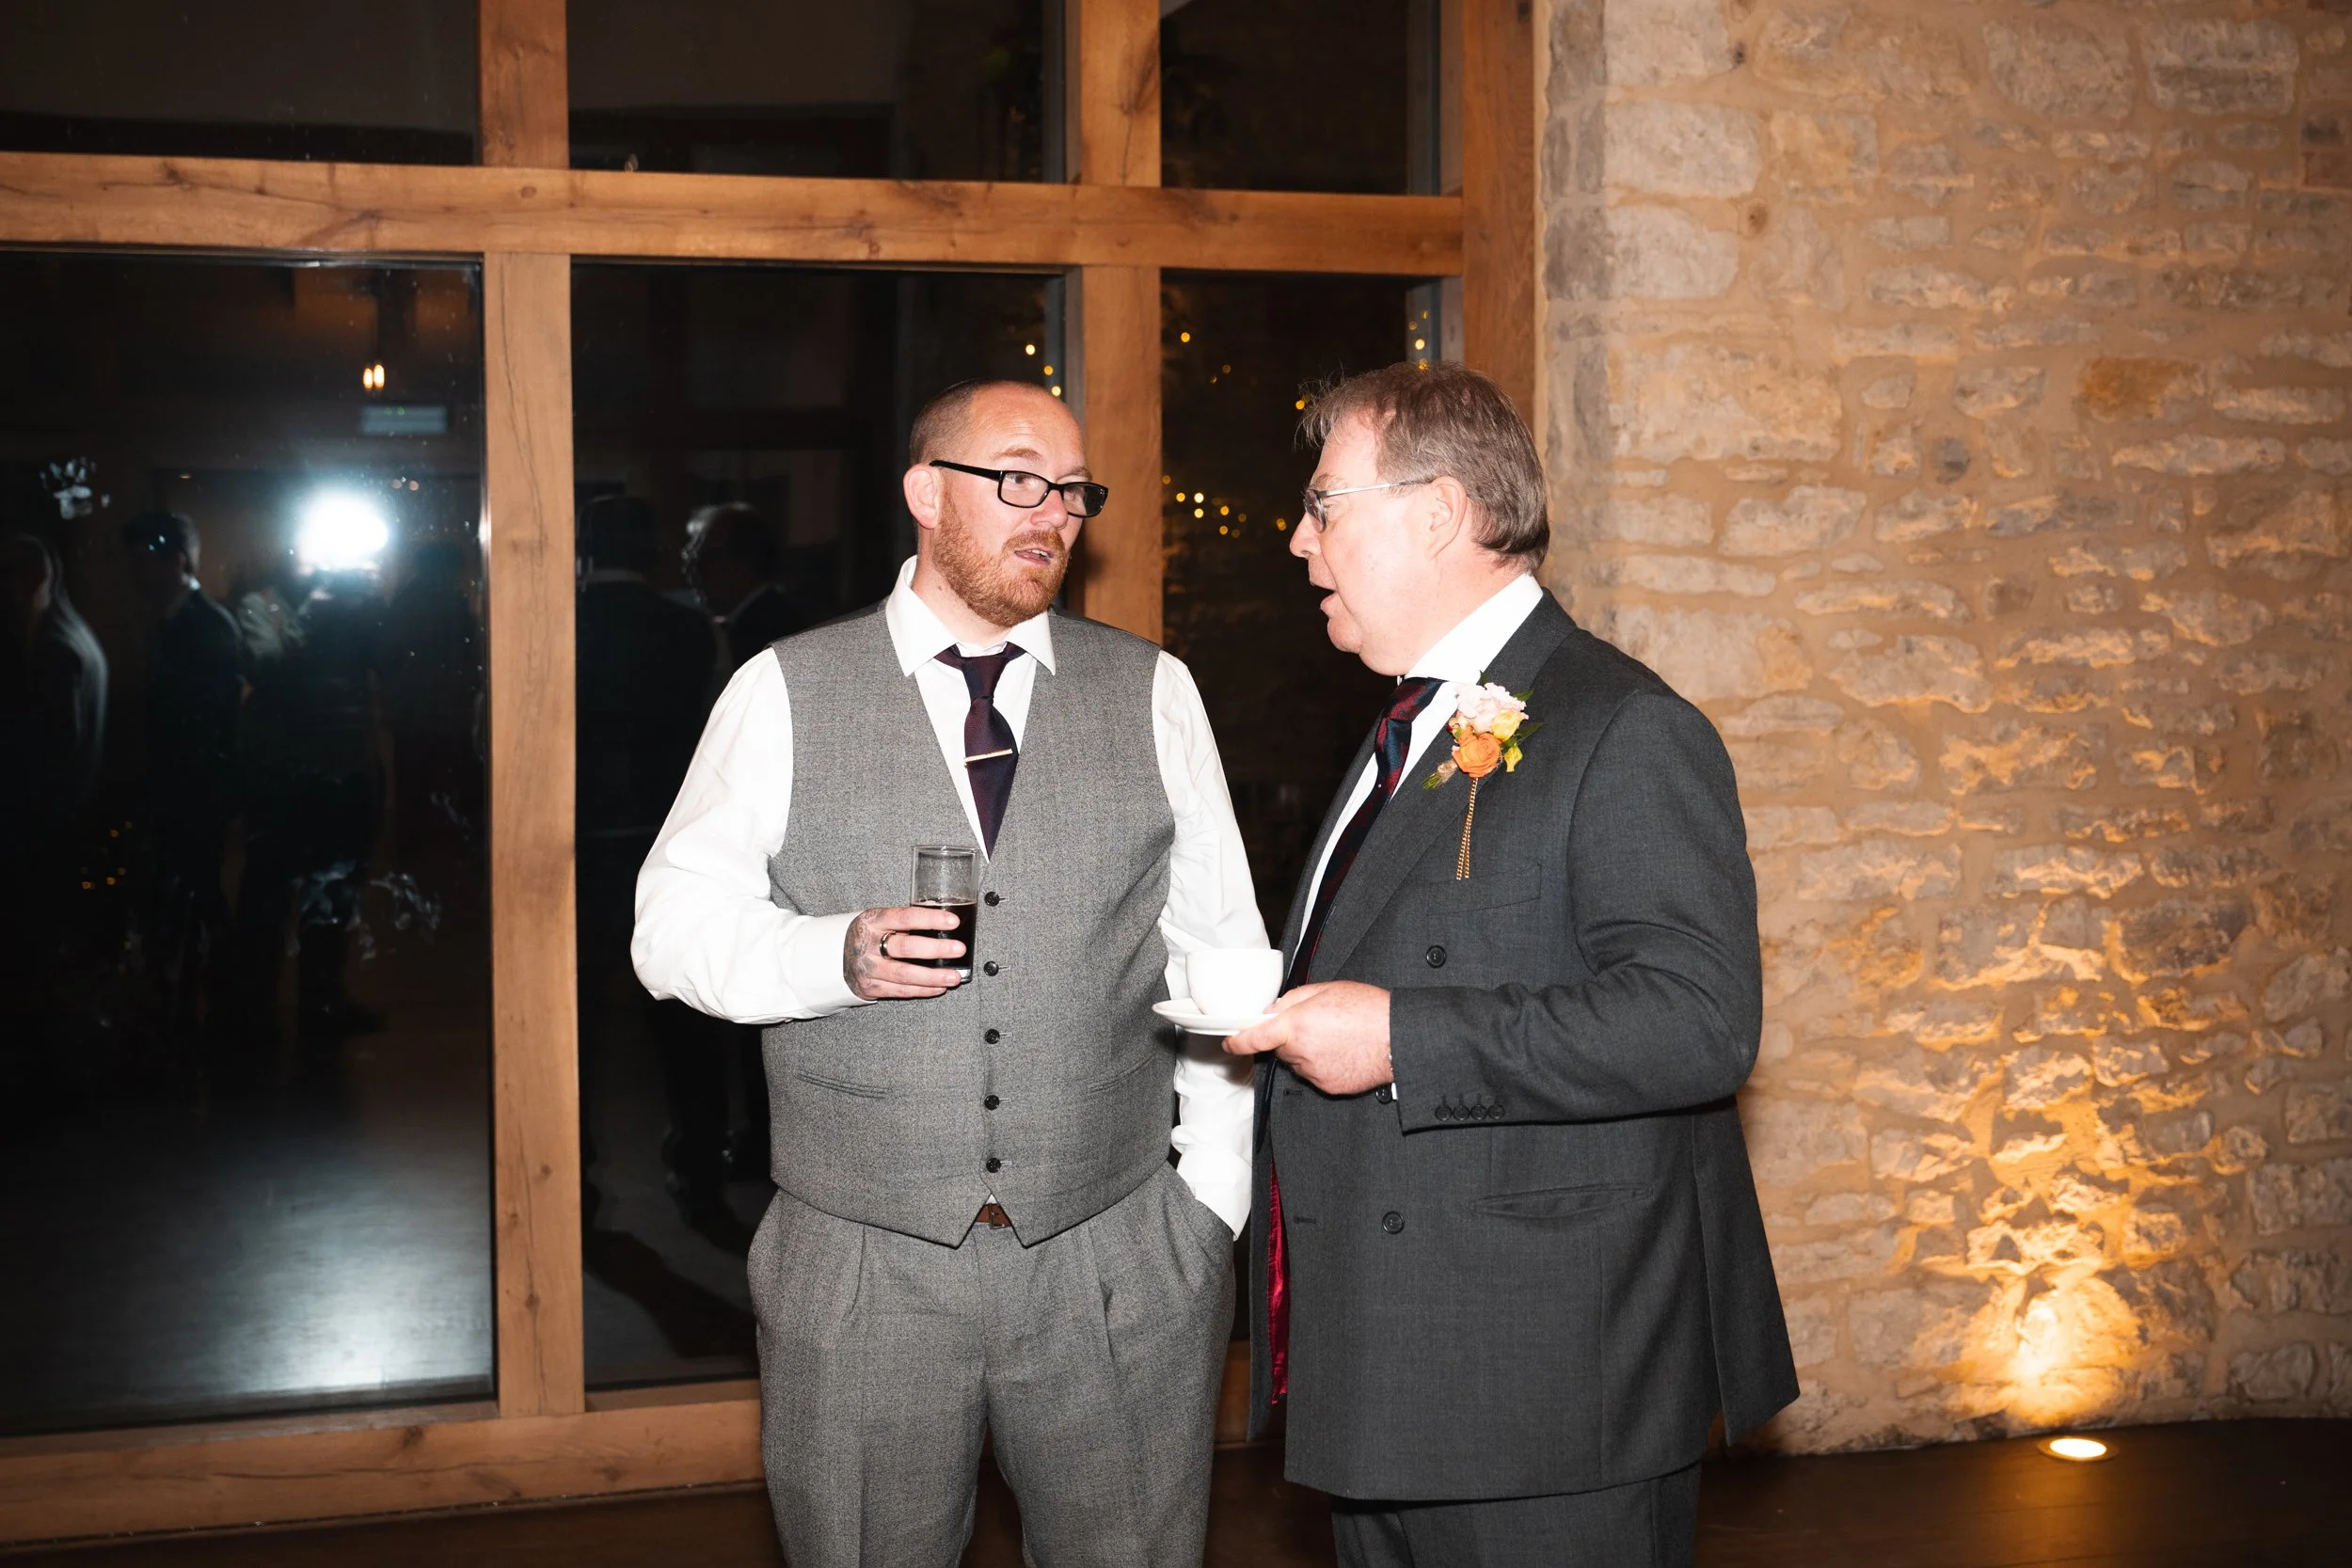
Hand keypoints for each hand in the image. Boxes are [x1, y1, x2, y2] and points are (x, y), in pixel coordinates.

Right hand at [844, 905, 964, 999]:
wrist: (836, 956)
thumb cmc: (871, 935)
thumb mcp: (881, 921)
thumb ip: (906, 923)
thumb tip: (945, 926)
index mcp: (873, 921)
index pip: (904, 917)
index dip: (930, 919)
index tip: (953, 921)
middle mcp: (868, 944)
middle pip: (905, 947)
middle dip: (936, 949)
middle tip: (959, 949)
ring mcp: (868, 968)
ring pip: (904, 974)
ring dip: (933, 976)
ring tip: (955, 976)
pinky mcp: (870, 987)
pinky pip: (901, 991)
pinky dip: (923, 990)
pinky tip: (939, 987)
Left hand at [1224, 981, 1392, 1096]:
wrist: (1398, 1037)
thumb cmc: (1369, 1010)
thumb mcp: (1327, 990)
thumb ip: (1293, 999)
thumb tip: (1274, 1009)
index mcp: (1296, 1025)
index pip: (1253, 1037)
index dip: (1237, 1040)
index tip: (1230, 1040)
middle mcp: (1301, 1052)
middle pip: (1280, 1048)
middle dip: (1289, 1037)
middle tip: (1316, 1024)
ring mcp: (1314, 1072)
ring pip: (1298, 1062)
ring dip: (1306, 1051)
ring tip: (1336, 1037)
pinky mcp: (1328, 1086)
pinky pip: (1315, 1074)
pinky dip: (1322, 1064)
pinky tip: (1342, 1052)